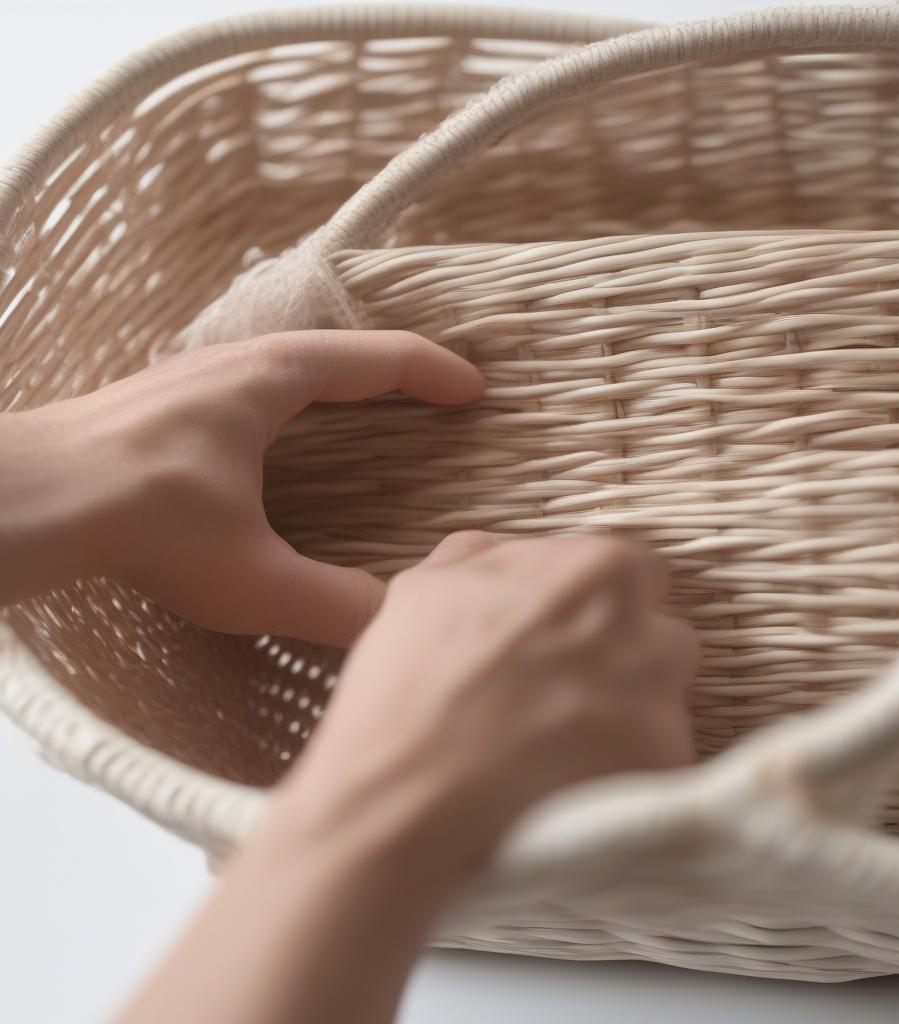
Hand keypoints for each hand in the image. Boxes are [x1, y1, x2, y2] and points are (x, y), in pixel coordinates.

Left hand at [0, 331, 483, 644]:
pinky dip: (294, 406)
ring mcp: (191, 378)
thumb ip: (334, 604)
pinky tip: (280, 447)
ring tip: (371, 419)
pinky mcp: (160, 405)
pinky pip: (252, 388)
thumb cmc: (136, 520)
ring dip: (340, 385)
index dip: (435, 373)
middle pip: (338, 351)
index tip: (477, 392)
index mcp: (274, 379)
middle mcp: (235, 363)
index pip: (377, 359)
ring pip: (289, 367)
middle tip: (436, 400)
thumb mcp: (250, 577)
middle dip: (395, 372)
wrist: (18, 499)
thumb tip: (394, 624)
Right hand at [276, 531, 698, 875]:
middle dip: (621, 660)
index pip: (632, 573)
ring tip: (561, 749)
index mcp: (597, 570)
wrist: (404, 804)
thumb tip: (509, 553)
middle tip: (557, 696)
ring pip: (662, 702)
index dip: (593, 607)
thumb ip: (482, 555)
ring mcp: (661, 708)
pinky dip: (621, 775)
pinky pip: (653, 766)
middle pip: (658, 638)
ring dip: (626, 717)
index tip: (560, 639)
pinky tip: (567, 787)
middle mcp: (647, 631)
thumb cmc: (410, 690)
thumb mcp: (425, 588)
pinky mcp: (663, 777)